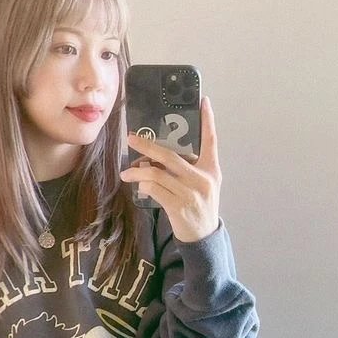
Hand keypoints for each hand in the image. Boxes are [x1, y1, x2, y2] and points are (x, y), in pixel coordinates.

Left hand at [121, 95, 220, 242]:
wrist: (203, 235)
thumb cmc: (200, 205)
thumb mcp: (203, 183)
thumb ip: (189, 167)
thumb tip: (156, 156)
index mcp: (211, 170)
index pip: (211, 140)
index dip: (208, 121)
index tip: (204, 101)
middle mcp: (203, 179)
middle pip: (171, 156)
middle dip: (148, 146)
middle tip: (131, 139)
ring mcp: (190, 193)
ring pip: (158, 174)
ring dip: (138, 171)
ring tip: (127, 172)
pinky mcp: (178, 207)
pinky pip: (155, 190)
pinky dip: (144, 186)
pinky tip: (139, 186)